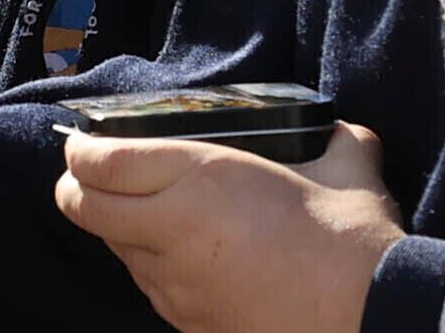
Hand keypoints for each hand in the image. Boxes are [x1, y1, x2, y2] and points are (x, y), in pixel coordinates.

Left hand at [54, 121, 405, 332]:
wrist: (370, 319)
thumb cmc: (353, 241)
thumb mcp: (347, 166)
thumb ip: (337, 138)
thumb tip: (346, 130)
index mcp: (201, 179)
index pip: (102, 162)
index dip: (80, 149)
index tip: (82, 141)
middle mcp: (173, 231)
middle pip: (82, 207)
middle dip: (74, 187)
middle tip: (90, 174)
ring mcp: (176, 285)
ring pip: (114, 251)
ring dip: (116, 229)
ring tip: (142, 214)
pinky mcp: (189, 324)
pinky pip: (150, 288)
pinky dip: (150, 267)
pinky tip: (181, 258)